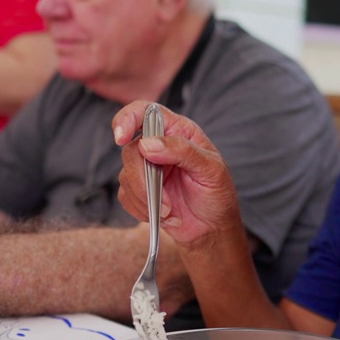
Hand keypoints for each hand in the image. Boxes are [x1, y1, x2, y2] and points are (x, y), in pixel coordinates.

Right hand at [112, 101, 243, 249]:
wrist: (212, 228)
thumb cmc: (217, 193)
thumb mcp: (211, 169)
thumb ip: (183, 151)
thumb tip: (147, 144)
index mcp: (178, 131)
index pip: (145, 111)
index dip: (127, 119)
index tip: (121, 137)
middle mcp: (159, 145)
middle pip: (130, 150)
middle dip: (143, 181)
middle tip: (165, 204)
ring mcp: (147, 168)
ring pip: (125, 176)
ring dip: (146, 200)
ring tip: (170, 212)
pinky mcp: (138, 190)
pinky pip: (125, 196)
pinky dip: (142, 209)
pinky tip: (163, 216)